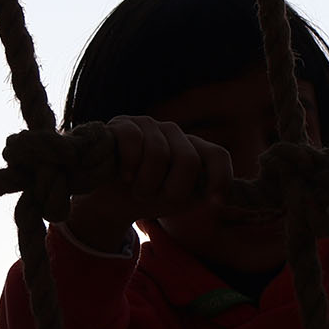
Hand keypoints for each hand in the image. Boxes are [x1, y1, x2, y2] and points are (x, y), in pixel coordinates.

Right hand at [65, 116, 233, 250]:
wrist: (107, 199)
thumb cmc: (147, 196)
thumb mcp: (177, 199)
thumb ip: (199, 193)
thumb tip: (217, 198)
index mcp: (193, 149)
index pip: (218, 156)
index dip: (221, 179)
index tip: (214, 203)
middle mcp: (175, 133)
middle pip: (188, 161)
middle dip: (172, 189)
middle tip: (155, 198)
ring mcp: (149, 125)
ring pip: (158, 154)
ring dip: (146, 184)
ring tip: (136, 188)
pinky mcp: (123, 124)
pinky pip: (133, 140)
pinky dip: (129, 165)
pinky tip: (124, 176)